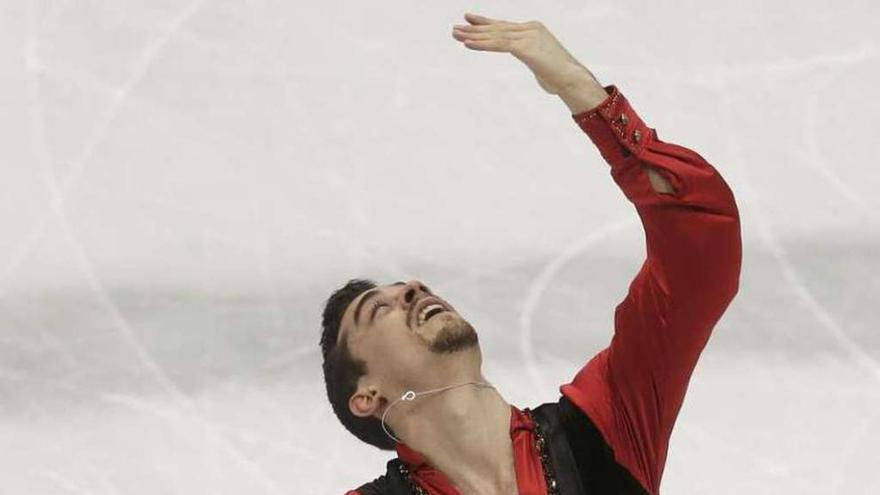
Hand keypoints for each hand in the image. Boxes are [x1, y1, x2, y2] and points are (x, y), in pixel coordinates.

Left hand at [451, 12, 596, 94]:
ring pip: (495, 35)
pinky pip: (499, 45)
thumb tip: (538, 70)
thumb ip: (535, 61)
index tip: (469, 19)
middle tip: (456, 28)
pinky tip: (468, 44)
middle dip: (474, 28)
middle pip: (496, 28)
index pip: (504, 25)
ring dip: (473, 35)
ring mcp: (528, 36)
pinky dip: (482, 44)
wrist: (573, 79)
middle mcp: (530, 29)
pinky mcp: (525, 47)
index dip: (485, 22)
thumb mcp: (543, 65)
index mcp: (534, 30)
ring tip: (456, 34)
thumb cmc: (561, 77)